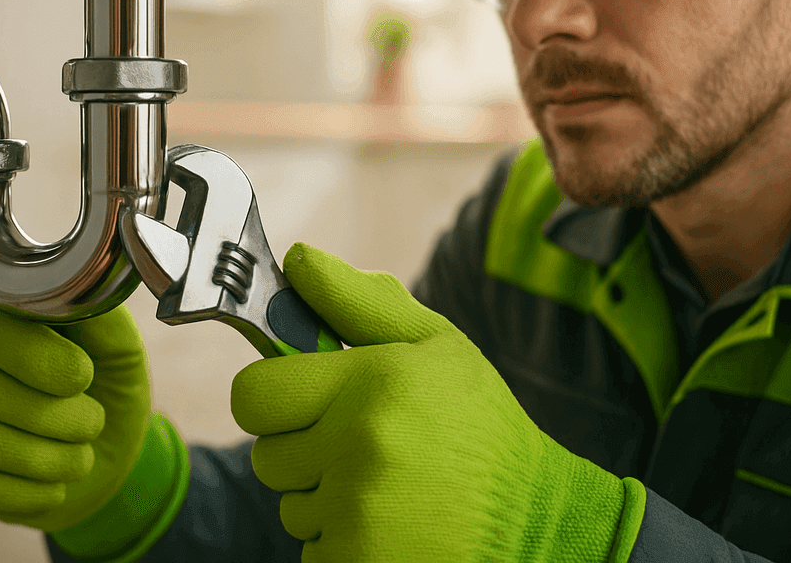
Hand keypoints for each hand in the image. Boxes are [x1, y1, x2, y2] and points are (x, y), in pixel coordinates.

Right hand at [0, 302, 150, 532]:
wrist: (110, 451)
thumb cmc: (109, 389)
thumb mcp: (120, 349)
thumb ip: (102, 319)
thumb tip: (85, 292)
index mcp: (3, 326)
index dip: (34, 356)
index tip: (83, 375)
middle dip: (47, 414)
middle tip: (93, 423)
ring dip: (41, 457)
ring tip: (81, 457)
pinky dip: (25, 493)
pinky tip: (56, 486)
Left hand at [231, 243, 643, 561]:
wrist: (536, 522)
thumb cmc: (480, 426)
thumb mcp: (436, 345)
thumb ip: (359, 300)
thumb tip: (300, 259)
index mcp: (373, 381)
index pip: (253, 392)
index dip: (272, 396)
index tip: (302, 400)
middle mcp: (360, 444)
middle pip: (265, 454)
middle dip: (300, 449)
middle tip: (355, 445)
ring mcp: (358, 512)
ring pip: (289, 506)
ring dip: (323, 499)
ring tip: (386, 487)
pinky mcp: (357, 562)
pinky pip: (312, 549)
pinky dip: (341, 542)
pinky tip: (390, 525)